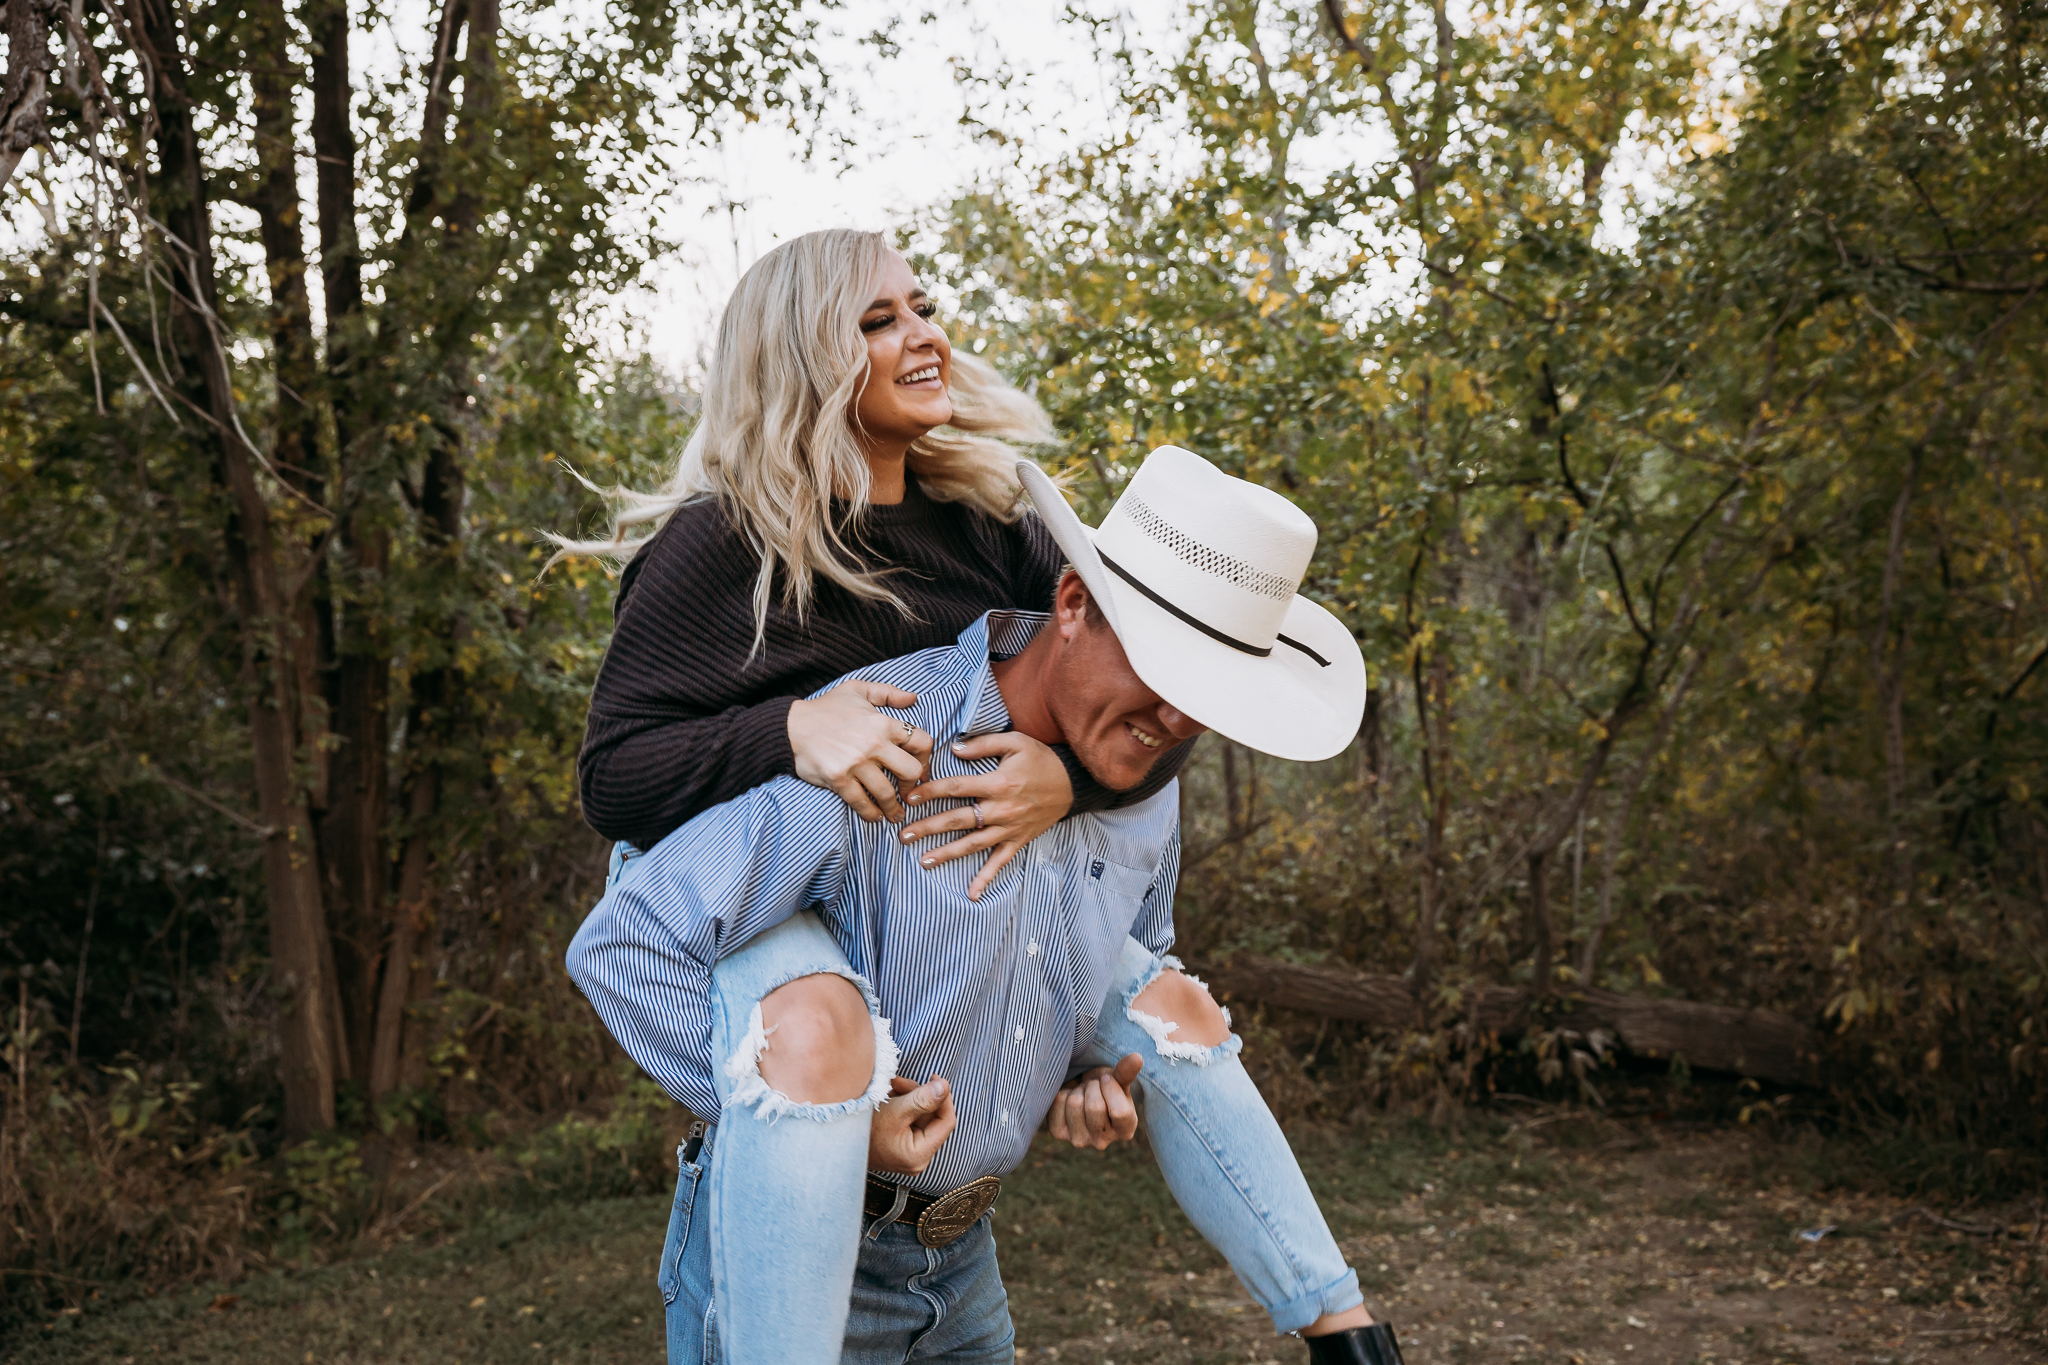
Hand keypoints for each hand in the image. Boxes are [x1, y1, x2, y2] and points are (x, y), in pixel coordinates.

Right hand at [788, 680, 934, 822]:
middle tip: (908, 793)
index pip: (921, 742)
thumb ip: (888, 693)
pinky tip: (875, 816)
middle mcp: (873, 744)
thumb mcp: (857, 690)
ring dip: (894, 807)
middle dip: (913, 785)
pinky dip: (871, 813)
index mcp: (882, 723)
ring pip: (887, 792)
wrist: (791, 727)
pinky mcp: (839, 779)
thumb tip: (913, 698)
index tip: (922, 770)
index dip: (927, 759)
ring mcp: (856, 763)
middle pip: (911, 771)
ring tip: (895, 814)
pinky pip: (861, 802)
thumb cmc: (825, 709)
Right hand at [869, 1076, 955, 1175]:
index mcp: (919, 1155)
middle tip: (898, 1082)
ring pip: (921, 1115)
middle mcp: (917, 1158)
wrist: (834, 1140)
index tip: (935, 1078)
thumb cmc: (863, 1128)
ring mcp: (908, 1153)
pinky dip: (902, 1104)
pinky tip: (888, 1097)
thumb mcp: (895, 1110)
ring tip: (889, 1087)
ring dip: (909, 1096)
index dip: (944, 1097)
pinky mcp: (900, 1145)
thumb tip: (945, 1088)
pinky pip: (910, 1119)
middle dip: (920, 1095)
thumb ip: (923, 1099)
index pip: (946, 1121)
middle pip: (933, 1117)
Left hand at [899, 732, 1073, 900]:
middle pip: (957, 820)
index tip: (910, 797)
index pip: (956, 787)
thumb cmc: (1041, 759)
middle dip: (928, 827)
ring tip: (923, 861)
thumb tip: (954, 748)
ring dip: (947, 853)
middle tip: (903, 835)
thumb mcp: (1015, 742)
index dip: (930, 792)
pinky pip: (1001, 861)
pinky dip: (987, 878)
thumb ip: (983, 744)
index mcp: (997, 783)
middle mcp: (1001, 809)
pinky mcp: (1018, 840)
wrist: (1071, 783)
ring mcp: (1009, 828)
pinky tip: (973, 893)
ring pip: (973, 843)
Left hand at [1047, 1053, 1141, 1150]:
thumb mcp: (1118, 1080)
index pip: (1119, 1112)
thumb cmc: (1105, 1087)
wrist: (1081, 1094)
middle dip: (1093, 1086)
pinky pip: (1058, 1103)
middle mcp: (1102, 1142)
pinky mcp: (1058, 1133)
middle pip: (1095, 1107)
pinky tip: (1069, 1098)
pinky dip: (1062, 1092)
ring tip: (1082, 1091)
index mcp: (1125, 1130)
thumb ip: (1126, 1071)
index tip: (1107, 1078)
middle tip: (1093, 1085)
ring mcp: (1079, 1140)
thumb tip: (1137, 1057)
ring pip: (1075, 1104)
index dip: (1112, 1089)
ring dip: (1077, 1089)